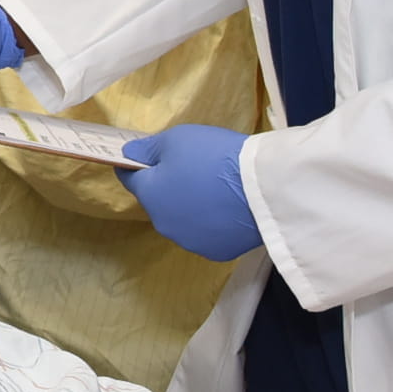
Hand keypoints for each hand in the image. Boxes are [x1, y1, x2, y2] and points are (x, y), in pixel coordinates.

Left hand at [119, 126, 262, 260]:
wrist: (263, 187)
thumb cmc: (215, 157)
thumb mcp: (177, 139)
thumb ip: (147, 148)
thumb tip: (129, 156)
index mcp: (150, 196)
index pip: (130, 179)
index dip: (137, 165)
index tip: (148, 157)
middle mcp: (164, 225)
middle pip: (159, 201)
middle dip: (168, 187)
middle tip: (194, 169)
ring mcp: (190, 242)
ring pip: (182, 220)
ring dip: (190, 208)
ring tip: (215, 191)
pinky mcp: (217, 252)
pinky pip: (207, 233)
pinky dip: (213, 222)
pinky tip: (230, 209)